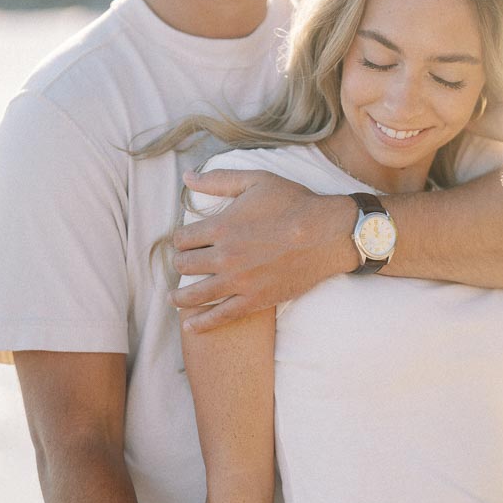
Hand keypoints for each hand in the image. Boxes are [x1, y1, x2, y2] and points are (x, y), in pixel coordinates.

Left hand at [171, 169, 355, 331]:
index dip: (181, 239)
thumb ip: (218, 179)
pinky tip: (190, 326)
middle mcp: (224, 256)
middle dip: (181, 264)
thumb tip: (186, 176)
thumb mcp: (256, 180)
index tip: (186, 241)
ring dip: (180, 296)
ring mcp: (238, 282)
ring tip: (174, 298)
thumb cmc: (294, 203)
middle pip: (184, 265)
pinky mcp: (255, 300)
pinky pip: (220, 316)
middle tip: (184, 265)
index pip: (182, 238)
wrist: (328, 233)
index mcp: (221, 226)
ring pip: (194, 294)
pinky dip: (201, 323)